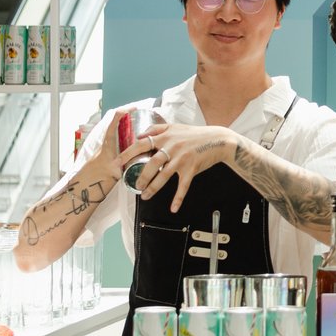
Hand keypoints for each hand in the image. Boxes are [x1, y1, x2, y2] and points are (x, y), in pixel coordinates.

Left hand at [124, 122, 244, 212]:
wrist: (218, 140)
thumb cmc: (196, 134)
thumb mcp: (176, 127)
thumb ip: (157, 128)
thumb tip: (140, 134)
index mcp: (166, 136)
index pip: (142, 144)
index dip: (128, 153)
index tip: (117, 163)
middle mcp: (172, 147)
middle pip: (151, 163)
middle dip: (141, 176)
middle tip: (135, 185)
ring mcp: (182, 159)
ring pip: (164, 176)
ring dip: (153, 188)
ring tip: (145, 196)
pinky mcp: (191, 169)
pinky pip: (183, 186)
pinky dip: (178, 198)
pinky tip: (173, 208)